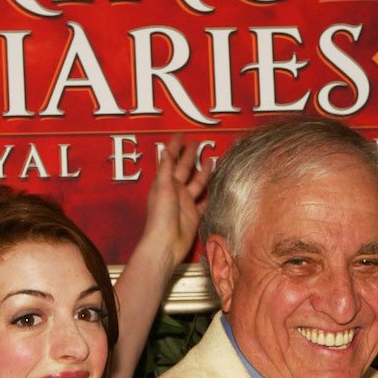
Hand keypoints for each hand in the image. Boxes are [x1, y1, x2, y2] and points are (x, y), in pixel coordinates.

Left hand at [141, 137, 210, 275]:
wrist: (166, 243)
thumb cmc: (160, 216)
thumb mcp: (163, 188)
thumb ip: (166, 169)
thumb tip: (166, 150)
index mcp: (164, 182)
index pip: (170, 159)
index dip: (175, 146)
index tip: (181, 134)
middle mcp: (175, 191)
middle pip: (184, 168)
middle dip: (190, 155)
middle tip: (198, 142)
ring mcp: (185, 203)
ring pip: (197, 183)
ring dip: (203, 171)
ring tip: (212, 159)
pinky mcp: (194, 215)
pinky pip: (204, 201)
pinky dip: (210, 193)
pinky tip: (216, 185)